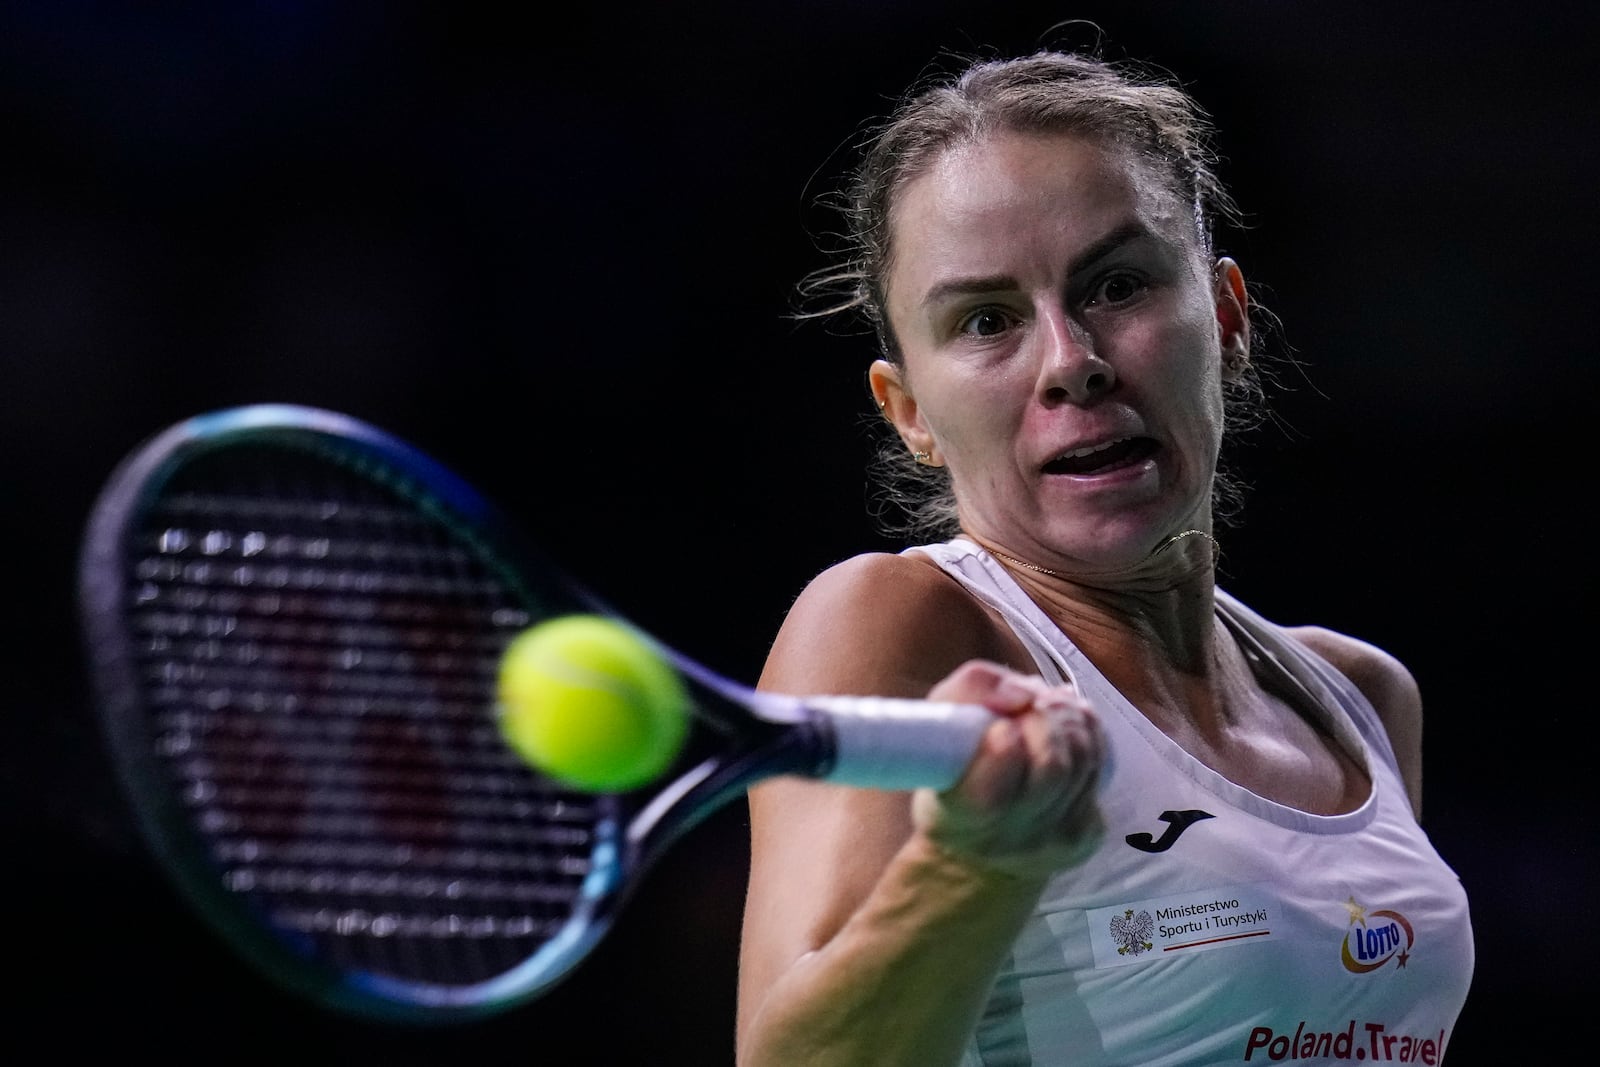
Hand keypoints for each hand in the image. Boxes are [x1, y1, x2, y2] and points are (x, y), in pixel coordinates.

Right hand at [911, 661, 1104, 880]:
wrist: (977, 847)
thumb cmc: (953, 774)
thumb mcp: (937, 727)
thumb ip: (968, 692)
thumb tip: (1021, 694)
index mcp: (958, 819)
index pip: (992, 791)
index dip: (1006, 746)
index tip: (1002, 725)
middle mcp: (1007, 840)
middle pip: (1052, 767)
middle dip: (1046, 720)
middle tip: (1028, 705)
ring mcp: (1052, 842)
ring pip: (1083, 761)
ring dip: (1069, 721)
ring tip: (1046, 711)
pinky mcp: (1087, 835)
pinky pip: (1100, 769)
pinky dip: (1087, 737)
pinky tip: (1063, 735)